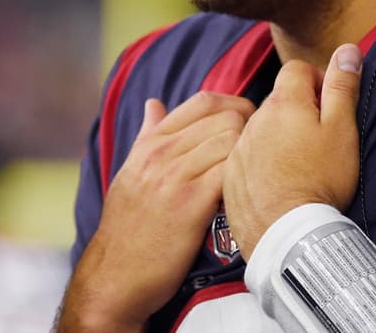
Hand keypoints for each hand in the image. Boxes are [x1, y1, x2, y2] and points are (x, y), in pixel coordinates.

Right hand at [57, 91, 255, 331]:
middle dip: (250, 130)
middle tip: (259, 153)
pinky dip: (244, 177)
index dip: (234, 108)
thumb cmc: (127, 226)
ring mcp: (175, 176)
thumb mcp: (130, 172)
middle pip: (225, 117)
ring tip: (255, 174)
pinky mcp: (190, 204)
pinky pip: (230, 172)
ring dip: (250, 154)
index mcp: (151, 143)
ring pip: (231, 139)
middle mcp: (161, 153)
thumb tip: (154, 104)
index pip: (203, 102)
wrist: (116, 273)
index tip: (247, 126)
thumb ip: (147, 136)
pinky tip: (247, 193)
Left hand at [221, 44, 362, 259]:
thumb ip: (341, 87)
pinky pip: (246, 156)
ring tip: (299, 165)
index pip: (296, 70)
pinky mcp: (230, 174)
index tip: (329, 107)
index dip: (316, 82)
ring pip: (261, 128)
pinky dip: (261, 162)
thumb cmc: (321, 178)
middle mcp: (255, 119)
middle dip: (298, 110)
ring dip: (278, 136)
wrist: (287, 231)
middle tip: (318, 141)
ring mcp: (239, 147)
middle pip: (278, 100)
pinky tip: (278, 183)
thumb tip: (347, 49)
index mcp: (284, 103)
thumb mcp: (342, 130)